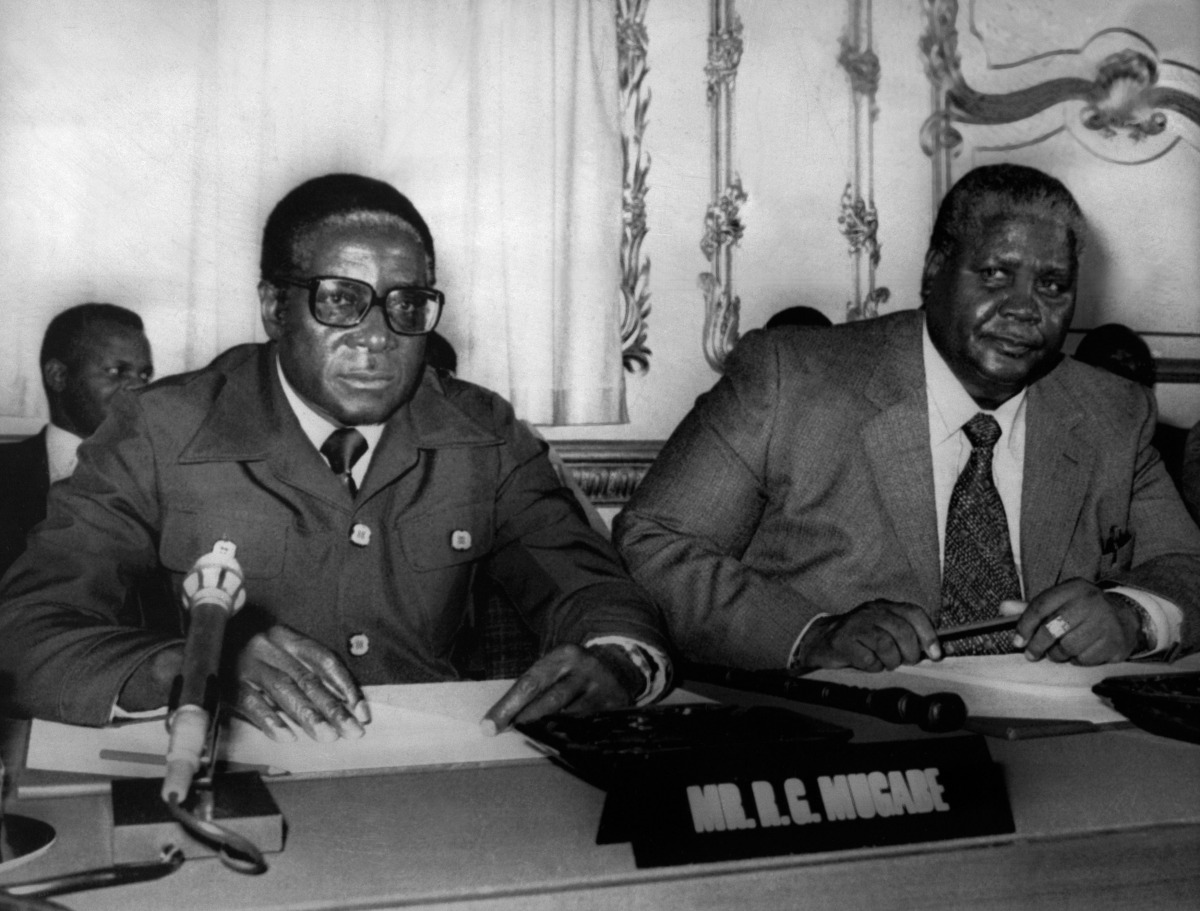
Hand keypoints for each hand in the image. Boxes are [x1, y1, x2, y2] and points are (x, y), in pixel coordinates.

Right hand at [231, 624, 369, 741]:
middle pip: (308, 679)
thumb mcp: (277, 652)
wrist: (202, 642)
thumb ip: (303, 671)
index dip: (345, 685)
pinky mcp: (228, 682)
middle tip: (352, 731)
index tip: (361, 711)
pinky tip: (287, 736)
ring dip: (309, 716)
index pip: (324, 660)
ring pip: (284, 690)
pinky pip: (252, 702)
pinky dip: (271, 720)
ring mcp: (248, 664)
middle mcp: (270, 647)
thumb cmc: (248, 652)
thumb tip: (340, 703)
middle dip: (334, 708)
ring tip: (328, 736)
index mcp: (287, 637)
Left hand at [480, 643, 640, 733]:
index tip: (489, 726)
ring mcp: (602, 688)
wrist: (619, 666)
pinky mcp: (615, 706)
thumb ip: (534, 687)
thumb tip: (501, 719)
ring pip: (570, 717)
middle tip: (509, 733)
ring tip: (533, 738)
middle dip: (526, 720)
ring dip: (548, 732)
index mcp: (564, 655)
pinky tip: (559, 743)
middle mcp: (585, 669)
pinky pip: (588, 728)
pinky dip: (571, 737)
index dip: (508, 706)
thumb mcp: (556, 667)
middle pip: (550, 700)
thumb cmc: (573, 672)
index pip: (530, 682)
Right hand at [792, 601, 941, 671]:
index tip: (935, 654)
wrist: (822, 641)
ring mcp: (855, 625)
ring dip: (891, 660)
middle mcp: (871, 612)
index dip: (928, 634)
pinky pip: (868, 659)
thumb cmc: (860, 639)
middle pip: (902, 630)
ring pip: (886, 644)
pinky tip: (868, 664)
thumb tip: (935, 650)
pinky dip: (872, 667)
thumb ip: (906, 633)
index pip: (914, 613)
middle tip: (906, 661)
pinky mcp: (842, 641)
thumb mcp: (884, 629)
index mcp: (885, 607)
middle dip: (910, 652)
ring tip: (885, 663)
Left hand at [1014, 579, 1139, 664]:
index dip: (1024, 625)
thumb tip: (1004, 608)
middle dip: (1037, 645)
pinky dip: (1076, 660)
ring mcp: (1105, 623)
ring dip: (1057, 655)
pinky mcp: (1115, 642)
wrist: (1124, 617)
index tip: (1017, 641)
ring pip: (1067, 648)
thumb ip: (1031, 608)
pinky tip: (1079, 652)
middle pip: (1053, 629)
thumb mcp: (1059, 602)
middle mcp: (1090, 602)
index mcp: (1074, 588)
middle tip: (1031, 654)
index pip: (1041, 606)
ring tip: (1057, 652)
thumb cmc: (1082, 610)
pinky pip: (1084, 659)